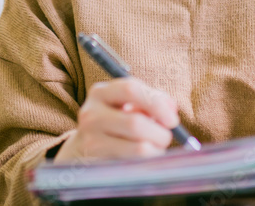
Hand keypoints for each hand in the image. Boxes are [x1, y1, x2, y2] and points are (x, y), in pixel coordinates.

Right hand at [53, 77, 178, 162]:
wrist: (81, 148)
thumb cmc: (114, 121)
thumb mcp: (126, 104)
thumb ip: (151, 100)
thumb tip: (172, 108)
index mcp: (100, 92)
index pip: (130, 89)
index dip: (156, 103)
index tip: (172, 119)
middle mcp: (91, 114)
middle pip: (135, 123)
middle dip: (160, 133)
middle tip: (167, 137)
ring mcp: (91, 140)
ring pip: (138, 148)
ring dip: (156, 150)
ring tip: (155, 148)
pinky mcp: (96, 163)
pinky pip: (134, 165)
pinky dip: (146, 162)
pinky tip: (143, 159)